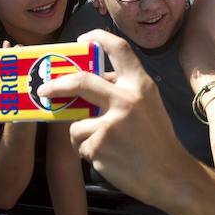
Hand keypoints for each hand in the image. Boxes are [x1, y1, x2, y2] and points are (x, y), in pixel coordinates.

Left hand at [39, 29, 190, 206]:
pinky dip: (89, 152)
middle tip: (44, 90)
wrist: (170, 175)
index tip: (83, 39)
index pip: (119, 49)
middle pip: (82, 81)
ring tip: (106, 146)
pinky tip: (109, 158)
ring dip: (83, 136)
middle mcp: (126, 99)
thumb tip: (92, 81)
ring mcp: (111, 123)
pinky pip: (81, 145)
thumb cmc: (157, 140)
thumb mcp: (149, 105)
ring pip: (77, 124)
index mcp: (141, 86)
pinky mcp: (99, 145)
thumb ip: (124, 91)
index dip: (99, 38)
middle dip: (57, 84)